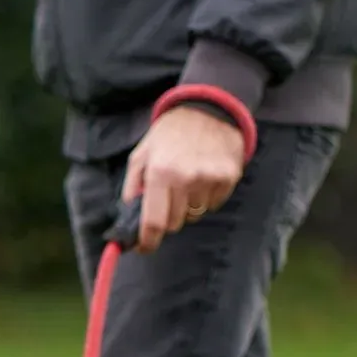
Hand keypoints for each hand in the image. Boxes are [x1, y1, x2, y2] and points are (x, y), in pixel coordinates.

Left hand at [121, 106, 246, 252]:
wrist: (208, 110)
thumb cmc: (169, 135)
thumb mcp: (141, 155)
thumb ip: (131, 187)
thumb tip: (128, 218)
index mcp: (160, 172)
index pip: (154, 221)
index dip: (148, 241)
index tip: (145, 247)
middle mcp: (185, 178)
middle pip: (174, 223)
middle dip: (166, 217)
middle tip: (167, 198)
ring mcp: (209, 178)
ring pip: (194, 215)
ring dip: (187, 205)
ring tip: (186, 180)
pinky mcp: (228, 177)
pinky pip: (213, 204)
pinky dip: (206, 197)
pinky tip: (202, 176)